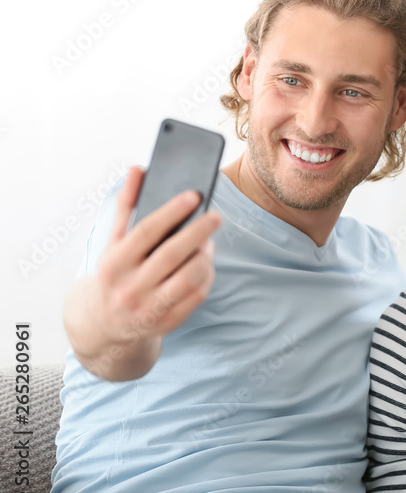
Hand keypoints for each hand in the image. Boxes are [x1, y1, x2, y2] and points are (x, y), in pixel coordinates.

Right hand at [65, 166, 220, 379]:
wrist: (103, 324)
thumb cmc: (114, 272)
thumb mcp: (113, 242)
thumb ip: (127, 206)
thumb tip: (138, 169)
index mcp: (113, 263)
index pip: (146, 232)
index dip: (171, 212)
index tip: (194, 195)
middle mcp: (129, 288)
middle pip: (172, 255)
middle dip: (197, 232)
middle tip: (215, 216)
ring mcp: (148, 309)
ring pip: (189, 278)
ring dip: (204, 256)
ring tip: (208, 242)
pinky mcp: (166, 323)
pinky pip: (196, 296)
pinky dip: (206, 276)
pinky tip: (205, 262)